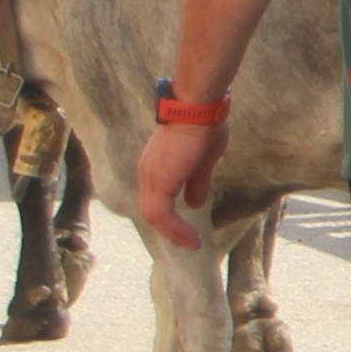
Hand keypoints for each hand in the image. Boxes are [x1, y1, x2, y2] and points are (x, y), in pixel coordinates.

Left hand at [135, 121, 226, 249]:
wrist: (197, 108)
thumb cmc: (203, 125)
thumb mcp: (203, 160)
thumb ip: (196, 183)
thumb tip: (194, 204)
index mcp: (155, 167)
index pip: (155, 199)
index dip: (168, 217)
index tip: (184, 229)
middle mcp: (147, 173)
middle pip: (151, 210)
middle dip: (170, 229)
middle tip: (188, 241)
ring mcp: (150, 177)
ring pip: (153, 216)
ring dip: (173, 233)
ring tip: (192, 243)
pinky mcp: (159, 182)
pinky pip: (161, 215)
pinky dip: (174, 229)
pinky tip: (191, 237)